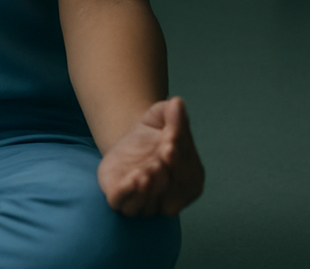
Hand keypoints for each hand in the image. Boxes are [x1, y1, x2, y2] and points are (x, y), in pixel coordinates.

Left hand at [97, 96, 204, 216]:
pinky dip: (129, 195)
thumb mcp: (162, 117)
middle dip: (167, 173)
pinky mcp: (120, 199)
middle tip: (162, 153)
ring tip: (146, 170)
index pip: (188, 175)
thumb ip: (173, 114)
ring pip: (149, 204)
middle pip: (171, 191)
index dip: (180, 157)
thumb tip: (177, 103)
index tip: (171, 139)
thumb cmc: (152, 133)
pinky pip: (126, 206)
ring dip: (149, 189)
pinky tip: (132, 178)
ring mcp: (145, 201)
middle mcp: (170, 196)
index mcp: (189, 178)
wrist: (127, 144)